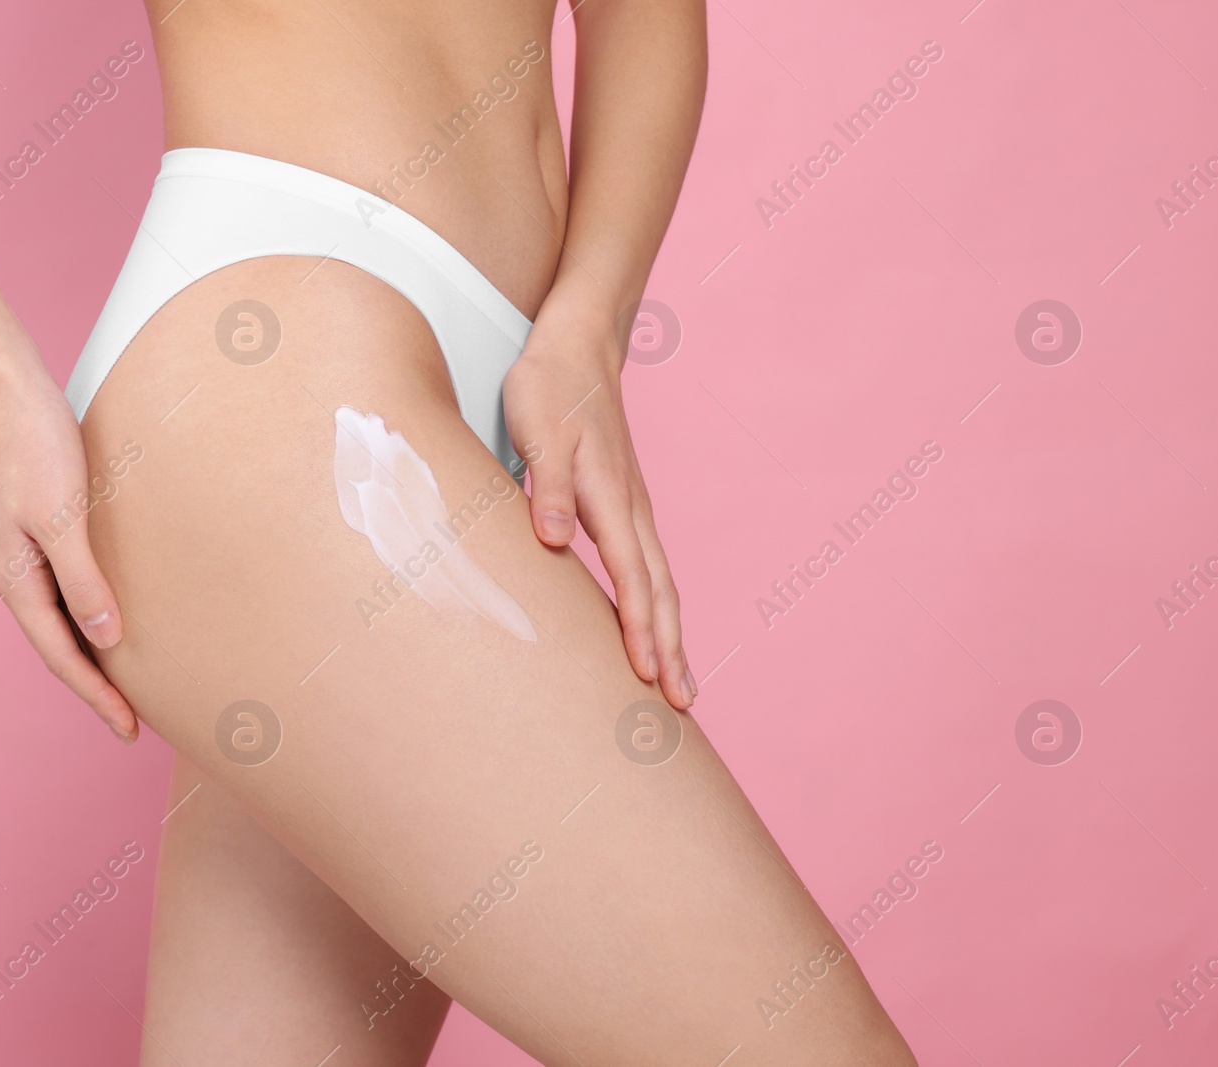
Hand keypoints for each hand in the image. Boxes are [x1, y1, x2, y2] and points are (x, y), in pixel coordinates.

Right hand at [0, 358, 139, 741]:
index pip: (62, 655)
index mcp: (14, 580)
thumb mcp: (64, 518)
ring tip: (128, 684)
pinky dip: (89, 617)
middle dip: (95, 686)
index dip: (96, 695)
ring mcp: (22, 556)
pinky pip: (66, 592)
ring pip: (62, 621)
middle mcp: (13, 576)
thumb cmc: (37, 447)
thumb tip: (107, 638)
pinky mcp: (37, 534)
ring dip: (92, 655)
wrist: (10, 393)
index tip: (129, 729)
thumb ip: (84, 580)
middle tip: (134, 723)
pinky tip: (113, 622)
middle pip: (60, 646)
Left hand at [502, 293, 695, 709]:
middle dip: (670, 649)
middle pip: (660, 592)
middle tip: (681, 706)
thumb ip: (545, 485)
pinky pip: (650, 568)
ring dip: (671, 634)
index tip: (647, 676)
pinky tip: (654, 627)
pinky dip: (658, 607)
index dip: (639, 630)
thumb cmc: (549, 386)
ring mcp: (634, 508)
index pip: (631, 577)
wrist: (579, 343)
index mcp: (610, 498)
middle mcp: (632, 509)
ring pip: (661, 583)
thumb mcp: (537, 430)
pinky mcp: (626, 504)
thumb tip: (554, 539)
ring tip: (680, 686)